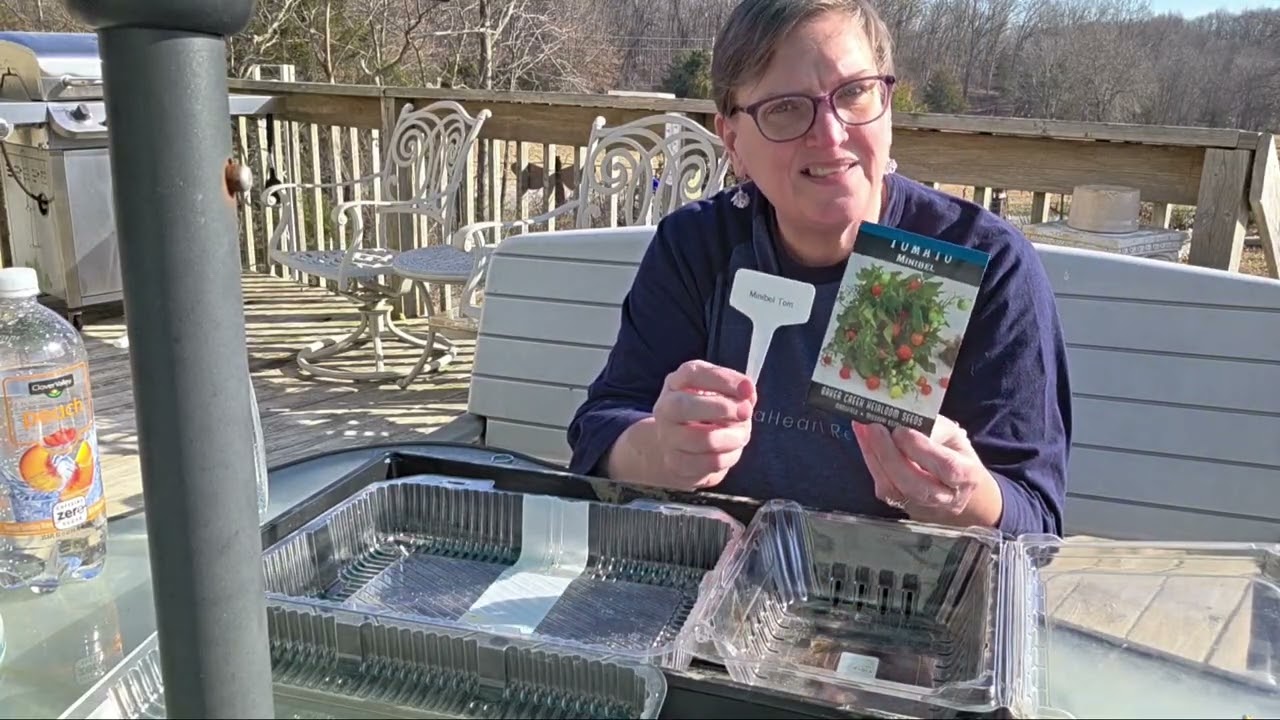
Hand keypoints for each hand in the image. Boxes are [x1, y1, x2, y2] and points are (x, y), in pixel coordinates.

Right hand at [652, 360, 755, 488]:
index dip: (722, 379)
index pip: (693, 374)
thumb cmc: (704, 414)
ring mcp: (668, 438)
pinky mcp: (677, 464)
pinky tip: (731, 451)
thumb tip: (748, 394)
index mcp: (676, 383)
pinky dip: (729, 456)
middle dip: (722, 408)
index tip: (748, 388)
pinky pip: (711, 462)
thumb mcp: (717, 393)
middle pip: (684, 406)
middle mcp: (666, 408)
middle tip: (746, 412)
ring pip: (704, 439)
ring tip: (741, 435)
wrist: (676, 447)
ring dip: (733, 437)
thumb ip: (734, 390)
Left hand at [852, 415, 1002, 527]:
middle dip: (891, 455)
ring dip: (875, 458)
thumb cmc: (956, 456)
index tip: (901, 430)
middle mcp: (945, 498)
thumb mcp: (954, 437)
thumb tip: (905, 418)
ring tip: (864, 431)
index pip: (945, 467)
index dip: (921, 449)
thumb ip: (935, 428)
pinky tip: (864, 441)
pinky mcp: (902, 507)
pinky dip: (871, 463)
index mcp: (966, 476)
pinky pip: (883, 489)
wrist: (956, 490)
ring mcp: (922, 507)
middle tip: (875, 428)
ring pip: (895, 490)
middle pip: (916, 485)